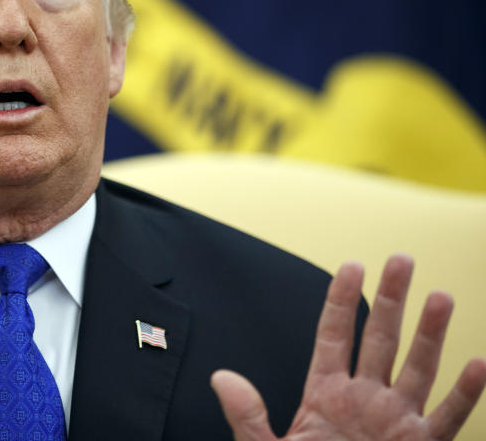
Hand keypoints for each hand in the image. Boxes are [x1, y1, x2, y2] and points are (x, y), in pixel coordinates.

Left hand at [212, 254, 485, 440]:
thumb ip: (247, 415)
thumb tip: (222, 377)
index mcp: (325, 394)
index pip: (334, 335)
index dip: (342, 300)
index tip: (353, 264)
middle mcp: (365, 400)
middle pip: (381, 339)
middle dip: (391, 300)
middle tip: (402, 259)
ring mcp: (395, 423)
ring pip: (417, 370)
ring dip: (430, 335)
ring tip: (440, 296)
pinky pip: (447, 419)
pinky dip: (464, 395)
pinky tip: (477, 364)